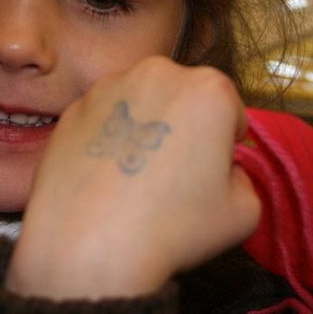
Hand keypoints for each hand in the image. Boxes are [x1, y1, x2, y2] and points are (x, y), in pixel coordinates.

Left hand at [6, 56, 259, 299]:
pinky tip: (100, 173)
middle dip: (183, 124)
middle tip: (171, 171)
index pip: (229, 109)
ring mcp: (106, 87)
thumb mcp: (243, 212)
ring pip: (137, 102)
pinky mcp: (71, 107)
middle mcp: (155, 73)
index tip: (210, 169)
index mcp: (207, 88)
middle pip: (181, 95)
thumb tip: (221, 169)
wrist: (86, 241)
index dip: (224, 142)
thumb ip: (242, 177)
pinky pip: (102, 118)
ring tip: (131, 172)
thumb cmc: (173, 225)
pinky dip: (106, 136)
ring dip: (142, 125)